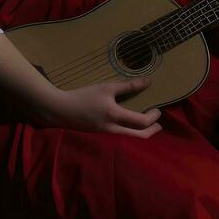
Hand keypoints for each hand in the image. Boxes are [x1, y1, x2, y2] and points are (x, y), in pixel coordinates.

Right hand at [35, 77, 162, 137]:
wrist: (59, 110)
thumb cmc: (83, 96)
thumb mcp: (106, 88)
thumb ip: (128, 86)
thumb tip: (148, 81)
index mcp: (115, 116)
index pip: (142, 123)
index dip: (154, 117)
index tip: (157, 108)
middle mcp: (113, 128)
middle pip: (140, 136)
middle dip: (152, 130)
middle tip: (159, 122)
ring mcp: (106, 133)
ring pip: (130, 136)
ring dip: (142, 131)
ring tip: (149, 122)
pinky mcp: (101, 132)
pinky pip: (121, 134)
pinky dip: (131, 130)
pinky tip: (131, 120)